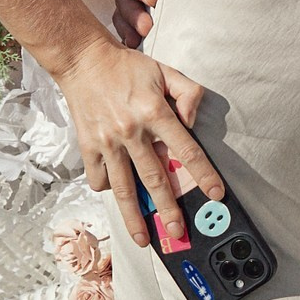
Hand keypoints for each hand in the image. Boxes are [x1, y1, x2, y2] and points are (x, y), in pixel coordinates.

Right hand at [58, 37, 217, 248]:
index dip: (203, 174)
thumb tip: (192, 123)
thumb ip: (188, 94)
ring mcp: (107, 142)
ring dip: (134, 216)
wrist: (83, 60)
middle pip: (154, 178)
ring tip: (143, 239)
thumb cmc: (127, 67)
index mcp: (155, 112)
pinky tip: (118, 197)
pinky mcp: (88, 147)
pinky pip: (99, 178)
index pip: (185, 150)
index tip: (215, 193)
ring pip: (124, 187)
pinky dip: (108, 190)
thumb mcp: (166, 71)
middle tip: (178, 231)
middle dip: (168, 209)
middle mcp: (131, 131)